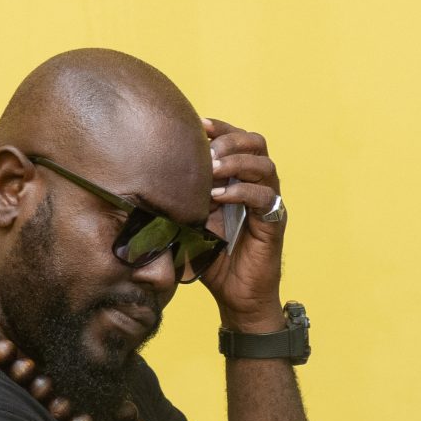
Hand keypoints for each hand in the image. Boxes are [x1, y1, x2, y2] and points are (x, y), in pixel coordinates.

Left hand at [200, 118, 286, 333]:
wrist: (236, 296)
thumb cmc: (213, 259)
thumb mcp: (191, 222)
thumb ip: (181, 200)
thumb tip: (147, 180)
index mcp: (242, 179)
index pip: (239, 139)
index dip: (221, 127)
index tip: (198, 124)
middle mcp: (259, 186)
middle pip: (257, 143)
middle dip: (231, 139)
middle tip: (208, 151)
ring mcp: (269, 203)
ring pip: (265, 166)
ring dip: (237, 163)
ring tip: (213, 171)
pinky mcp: (273, 223)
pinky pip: (263, 198)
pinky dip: (241, 192)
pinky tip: (218, 197)